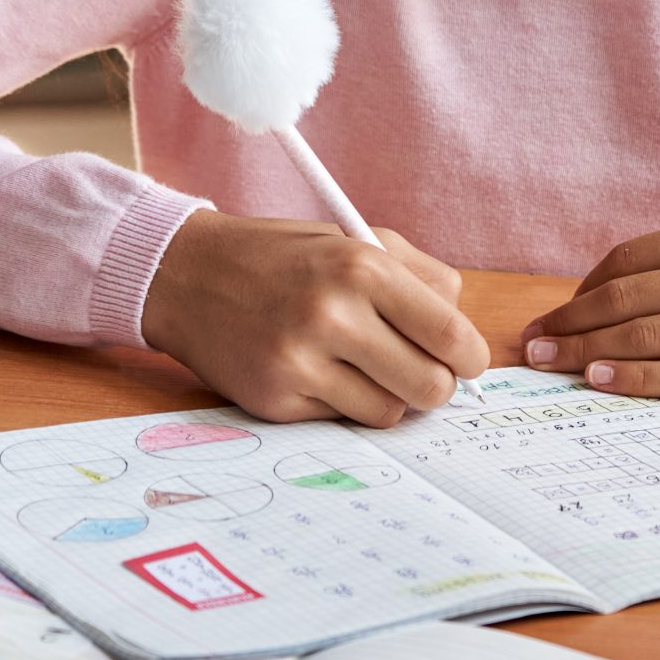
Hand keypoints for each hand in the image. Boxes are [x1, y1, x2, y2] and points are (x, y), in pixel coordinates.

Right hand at [142, 210, 488, 428]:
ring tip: (366, 367)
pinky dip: (343, 403)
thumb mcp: (357, 239)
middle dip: (437, 385)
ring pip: (389, 412)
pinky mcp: (275, 401)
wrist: (188, 275)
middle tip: (424, 373)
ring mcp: (299, 363)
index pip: (450, 334)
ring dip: (389, 396)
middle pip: (430, 386)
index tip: (467, 361)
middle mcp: (332, 315)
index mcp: (363, 268)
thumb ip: (422, 279)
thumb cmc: (285, 258)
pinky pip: (342, 420)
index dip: (471, 357)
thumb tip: (465, 335)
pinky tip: (320, 371)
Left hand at [519, 214, 659, 400]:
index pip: (625, 264)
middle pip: (623, 301)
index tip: (549, 316)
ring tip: (550, 367)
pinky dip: (632, 379)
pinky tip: (600, 381)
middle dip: (566, 326)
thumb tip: (607, 301)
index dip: (579, 294)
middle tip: (529, 348)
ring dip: (586, 354)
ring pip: (644, 339)